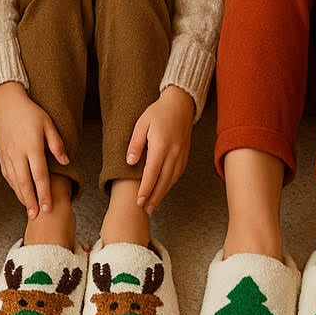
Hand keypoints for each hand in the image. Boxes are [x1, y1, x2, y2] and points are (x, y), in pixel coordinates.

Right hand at [0, 80, 69, 219]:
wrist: (7, 103)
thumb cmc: (30, 113)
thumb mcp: (48, 123)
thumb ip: (57, 144)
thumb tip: (66, 161)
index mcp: (31, 146)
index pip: (39, 175)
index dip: (44, 193)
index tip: (48, 207)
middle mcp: (17, 153)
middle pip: (24, 182)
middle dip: (31, 201)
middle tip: (36, 216)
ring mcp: (7, 155)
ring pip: (14, 181)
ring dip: (22, 196)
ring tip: (29, 209)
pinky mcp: (1, 154)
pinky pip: (7, 175)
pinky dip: (14, 186)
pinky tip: (20, 193)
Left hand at [126, 85, 193, 215]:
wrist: (181, 104)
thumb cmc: (158, 112)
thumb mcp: (142, 123)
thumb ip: (136, 143)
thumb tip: (130, 162)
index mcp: (161, 145)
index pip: (152, 173)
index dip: (145, 189)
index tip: (138, 201)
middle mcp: (173, 153)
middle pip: (163, 181)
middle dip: (154, 197)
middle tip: (145, 210)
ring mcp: (181, 155)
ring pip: (171, 180)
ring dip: (162, 194)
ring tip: (152, 205)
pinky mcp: (185, 155)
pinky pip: (177, 174)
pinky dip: (169, 184)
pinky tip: (163, 190)